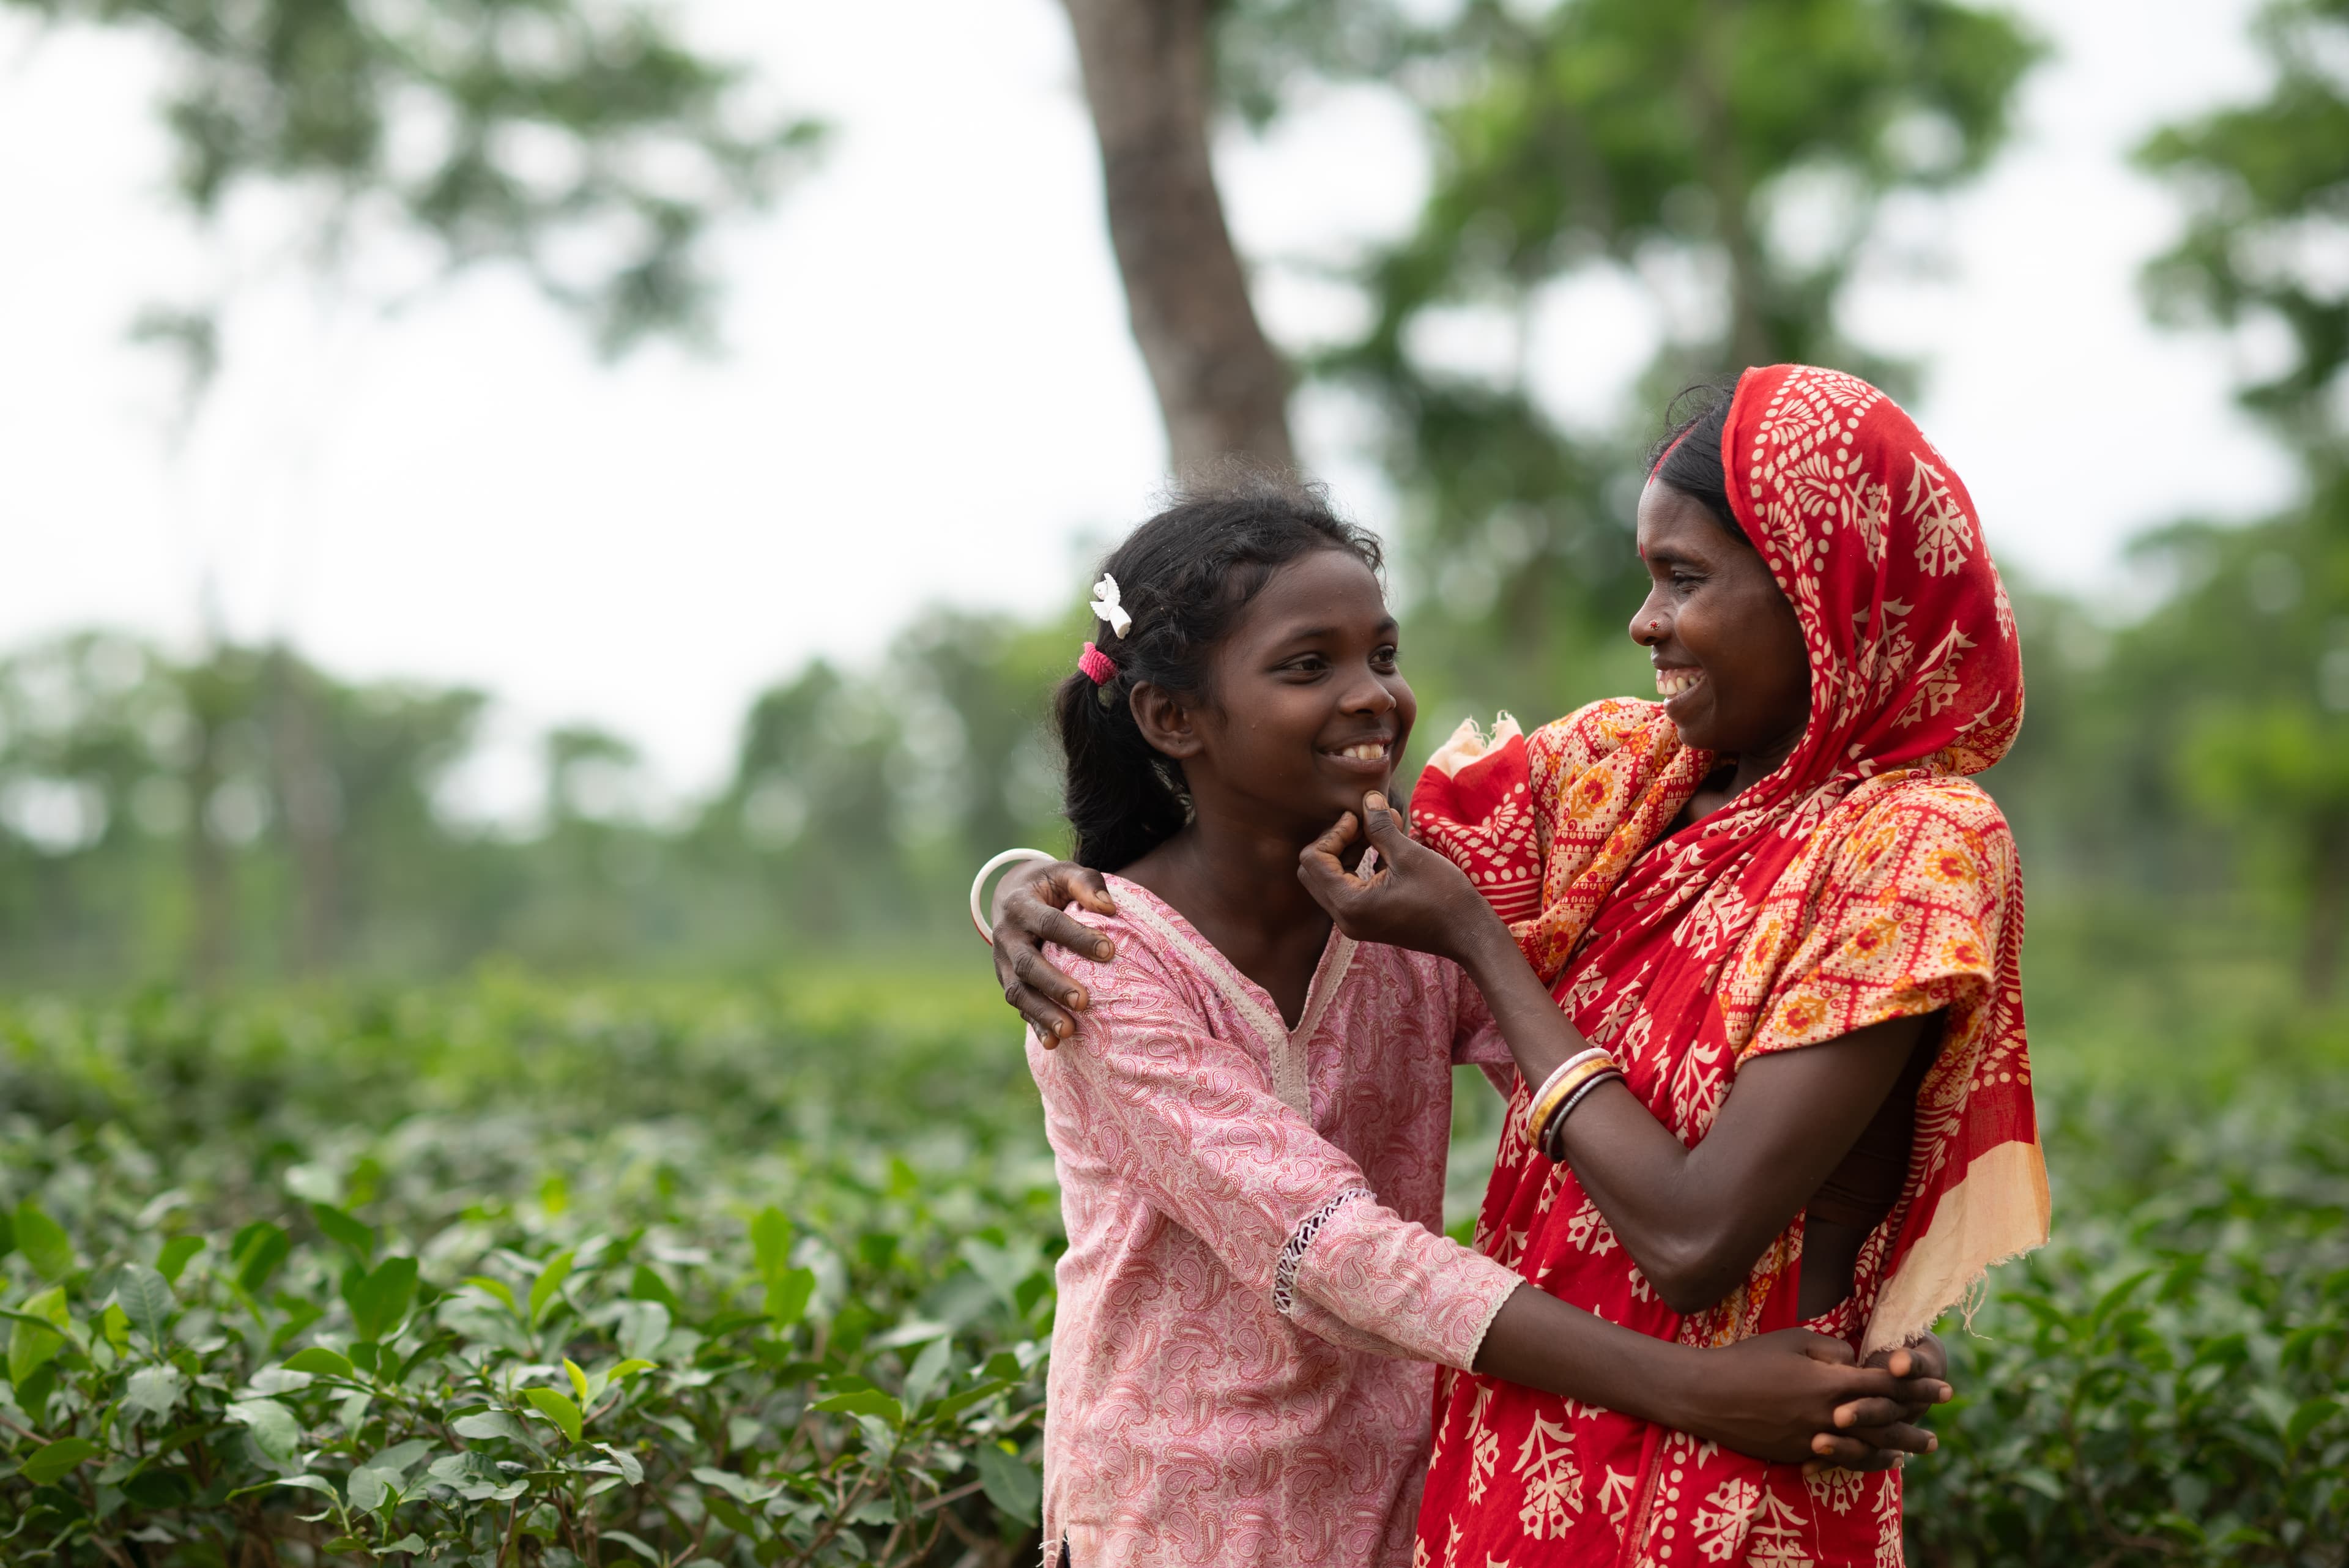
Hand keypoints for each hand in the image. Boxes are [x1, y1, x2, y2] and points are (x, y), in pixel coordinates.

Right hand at [990, 861, 1118, 1044]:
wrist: (1011, 895)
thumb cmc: (1050, 885)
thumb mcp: (1065, 873)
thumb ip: (1086, 884)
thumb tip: (1109, 909)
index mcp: (1021, 905)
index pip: (1049, 923)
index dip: (1078, 938)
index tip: (1109, 952)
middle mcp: (1006, 936)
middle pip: (1027, 965)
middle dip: (1054, 985)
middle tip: (1084, 1002)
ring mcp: (1002, 962)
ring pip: (1017, 992)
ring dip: (1042, 1013)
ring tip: (1069, 1032)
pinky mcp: (1006, 981)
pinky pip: (1018, 1007)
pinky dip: (1034, 1026)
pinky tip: (1053, 1044)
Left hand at [1296, 792, 1492, 963]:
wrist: (1469, 933)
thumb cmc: (1443, 895)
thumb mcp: (1409, 855)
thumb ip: (1380, 827)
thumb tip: (1367, 799)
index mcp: (1349, 903)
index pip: (1313, 860)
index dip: (1334, 832)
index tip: (1361, 818)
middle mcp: (1344, 917)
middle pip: (1314, 871)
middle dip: (1335, 842)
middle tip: (1364, 824)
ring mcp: (1355, 921)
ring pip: (1330, 878)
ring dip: (1349, 851)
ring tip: (1380, 830)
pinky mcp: (1368, 919)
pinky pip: (1349, 887)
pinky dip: (1360, 865)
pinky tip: (1386, 848)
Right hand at [1678, 1329, 1950, 1467]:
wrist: (1709, 1395)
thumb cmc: (1749, 1359)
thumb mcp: (1792, 1340)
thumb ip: (1831, 1350)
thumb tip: (1855, 1361)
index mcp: (1830, 1383)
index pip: (1887, 1385)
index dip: (1919, 1387)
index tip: (1945, 1388)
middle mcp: (1829, 1415)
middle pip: (1885, 1423)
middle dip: (1916, 1424)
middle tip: (1941, 1427)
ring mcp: (1815, 1438)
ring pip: (1868, 1448)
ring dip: (1898, 1448)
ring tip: (1921, 1448)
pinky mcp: (1800, 1453)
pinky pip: (1843, 1459)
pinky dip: (1868, 1460)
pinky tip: (1882, 1460)